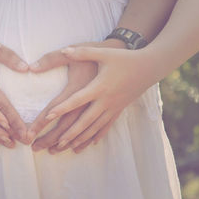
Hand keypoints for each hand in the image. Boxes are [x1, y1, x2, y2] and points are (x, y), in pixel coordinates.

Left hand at [26, 39, 128, 153]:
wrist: (150, 66)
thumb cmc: (123, 57)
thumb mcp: (101, 52)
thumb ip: (81, 52)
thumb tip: (63, 50)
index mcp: (99, 86)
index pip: (76, 100)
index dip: (62, 108)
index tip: (48, 117)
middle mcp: (105, 100)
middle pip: (84, 121)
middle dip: (68, 134)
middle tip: (53, 144)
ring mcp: (113, 107)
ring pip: (95, 127)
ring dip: (80, 139)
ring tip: (67, 148)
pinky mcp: (119, 109)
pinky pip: (107, 126)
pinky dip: (97, 135)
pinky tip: (90, 144)